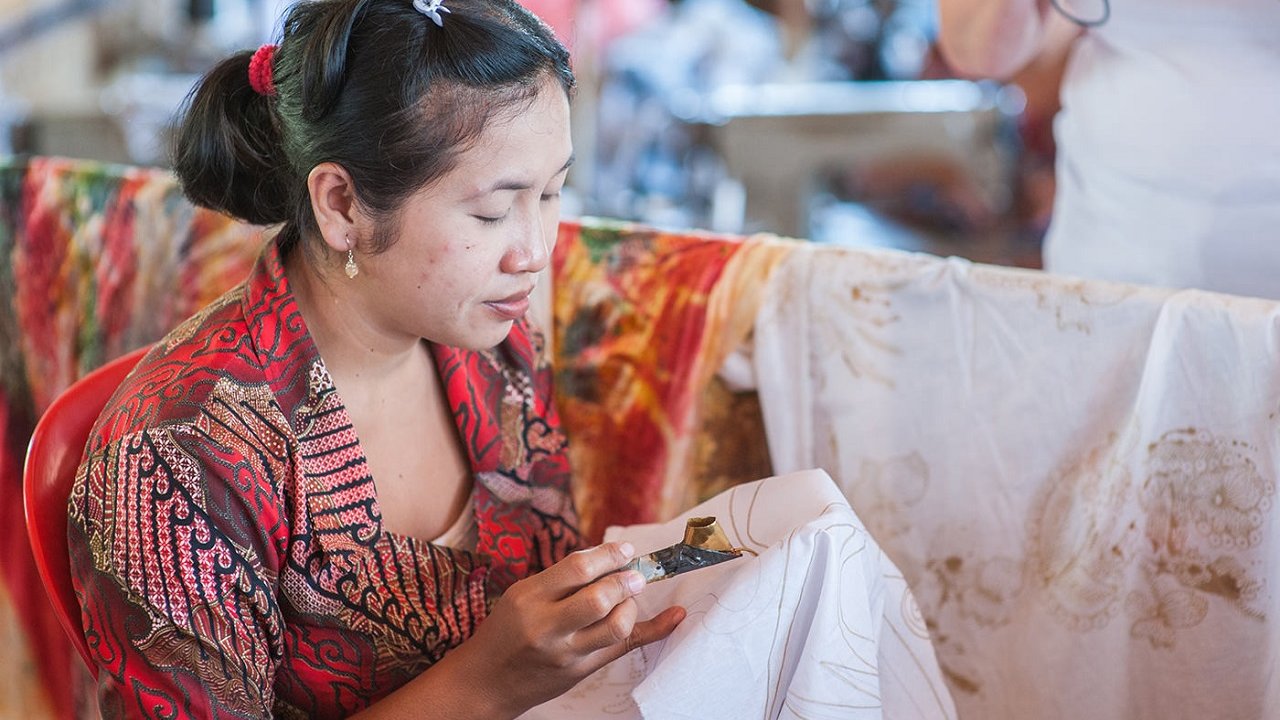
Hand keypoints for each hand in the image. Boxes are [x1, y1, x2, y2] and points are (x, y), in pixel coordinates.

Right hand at [455, 542, 685, 716]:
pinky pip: (624, 649)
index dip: (608, 555)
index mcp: (529, 598)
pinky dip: (655, 630)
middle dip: (625, 580)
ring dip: (631, 605)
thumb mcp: (521, 595)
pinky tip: (675, 617)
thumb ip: (560, 580)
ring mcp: (566, 653)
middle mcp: (547, 626)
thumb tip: (607, 558)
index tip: (625, 550)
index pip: (577, 568)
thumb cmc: (505, 631)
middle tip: (636, 574)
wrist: (486, 681)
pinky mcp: (580, 672)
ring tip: (628, 598)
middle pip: (599, 598)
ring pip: (615, 627)